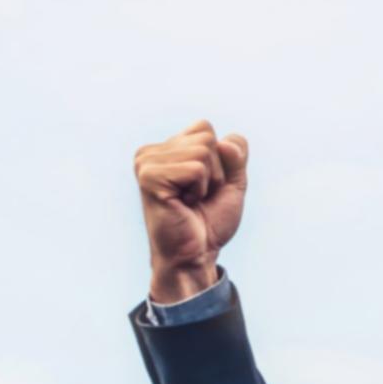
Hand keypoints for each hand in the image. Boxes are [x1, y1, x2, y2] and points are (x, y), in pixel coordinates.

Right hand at [134, 120, 249, 302]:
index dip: (219, 160)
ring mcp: (146, 162)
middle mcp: (151, 151)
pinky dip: (200, 189)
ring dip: (208, 182)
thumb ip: (236, 156)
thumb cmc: (209, 222)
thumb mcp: (232, 183)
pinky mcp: (149, 176)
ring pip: (203, 151)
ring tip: (190, 200)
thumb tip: (225, 142)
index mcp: (166, 149)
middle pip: (206, 138)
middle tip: (198, 196)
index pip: (205, 128)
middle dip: (215, 171)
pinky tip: (183, 204)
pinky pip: (196, 168)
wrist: (195, 255)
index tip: (205, 185)